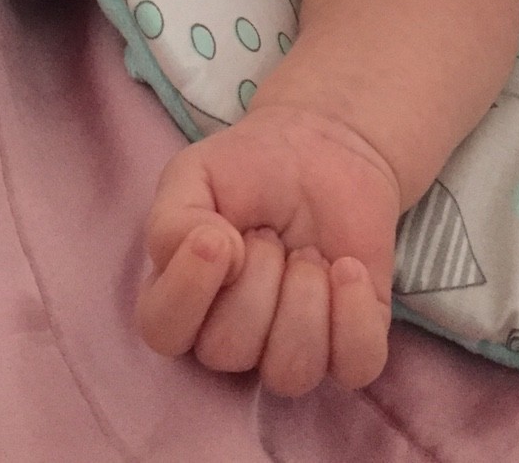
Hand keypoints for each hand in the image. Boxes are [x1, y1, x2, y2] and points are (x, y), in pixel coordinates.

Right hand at [135, 105, 399, 395]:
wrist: (325, 146)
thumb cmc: (250, 166)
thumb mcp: (193, 174)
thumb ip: (172, 221)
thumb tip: (208, 256)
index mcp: (182, 297)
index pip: (163, 332)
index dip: (189, 289)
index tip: (219, 236)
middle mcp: (229, 335)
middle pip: (227, 350)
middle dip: (257, 276)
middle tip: (271, 232)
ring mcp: (290, 346)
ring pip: (288, 371)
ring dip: (303, 298)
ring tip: (308, 252)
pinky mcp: (350, 345)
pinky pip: (355, 365)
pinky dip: (353, 316)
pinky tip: (346, 268)